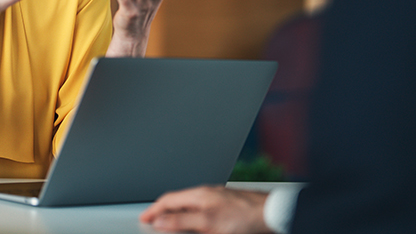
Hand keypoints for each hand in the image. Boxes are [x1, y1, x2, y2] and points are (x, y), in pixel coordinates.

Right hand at [139, 186, 269, 233]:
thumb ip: (183, 220)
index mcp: (199, 194)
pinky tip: (196, 221)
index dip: (153, 210)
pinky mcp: (226, 205)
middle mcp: (207, 193)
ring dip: (177, 211)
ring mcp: (217, 197)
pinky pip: (201, 207)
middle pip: (178, 200)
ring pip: (190, 203)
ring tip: (169, 221)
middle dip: (163, 210)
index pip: (168, 200)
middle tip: (152, 220)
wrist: (272, 213)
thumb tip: (161, 220)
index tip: (144, 218)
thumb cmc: (244, 217)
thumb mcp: (208, 222)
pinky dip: (191, 213)